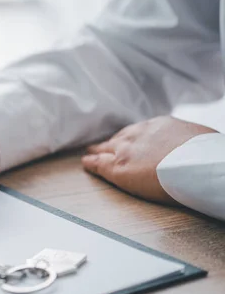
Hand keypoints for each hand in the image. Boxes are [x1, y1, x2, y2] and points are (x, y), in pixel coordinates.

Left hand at [81, 116, 216, 203]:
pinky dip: (91, 164)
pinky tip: (86, 164)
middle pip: (120, 137)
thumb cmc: (207, 155)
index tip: (128, 139)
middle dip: (112, 142)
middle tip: (103, 145)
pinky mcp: (118, 168)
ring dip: (98, 151)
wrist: (198, 166)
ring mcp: (126, 150)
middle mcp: (139, 134)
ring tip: (91, 153)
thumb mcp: (199, 139)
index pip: (140, 131)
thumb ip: (187, 142)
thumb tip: (193, 147)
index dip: (132, 136)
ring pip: (106, 148)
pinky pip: (99, 164)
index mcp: (161, 125)